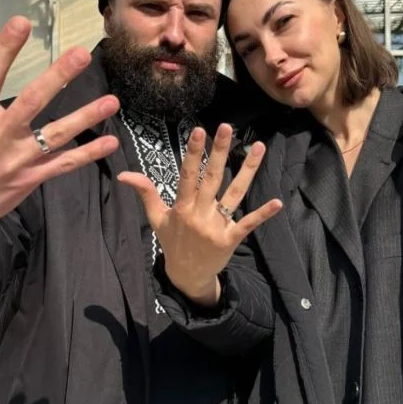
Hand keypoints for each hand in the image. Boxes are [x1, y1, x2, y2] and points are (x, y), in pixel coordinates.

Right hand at [0, 16, 119, 238]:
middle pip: (31, 102)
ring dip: (85, 118)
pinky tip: (111, 142)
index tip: (21, 23)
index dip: (5, 49)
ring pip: (56, 135)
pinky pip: (64, 165)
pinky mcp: (31, 179)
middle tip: (80, 54)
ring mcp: (17, 160)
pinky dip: (88, 155)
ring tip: (112, 101)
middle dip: (57, 77)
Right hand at [117, 122, 281, 304]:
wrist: (187, 276)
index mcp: (181, 207)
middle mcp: (199, 214)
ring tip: (259, 147)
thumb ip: (145, 193)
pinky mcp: (230, 239)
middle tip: (226, 127)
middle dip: (219, 152)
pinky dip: (262, 214)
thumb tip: (125, 174)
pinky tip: (277, 202)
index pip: (188, 176)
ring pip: (234, 194)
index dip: (194, 154)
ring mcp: (216, 227)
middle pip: (211, 178)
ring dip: (247, 170)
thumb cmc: (172, 242)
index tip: (198, 131)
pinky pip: (247, 224)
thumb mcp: (156, 218)